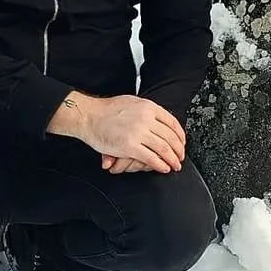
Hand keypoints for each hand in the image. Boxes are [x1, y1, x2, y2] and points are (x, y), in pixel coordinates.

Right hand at [49, 93, 184, 172]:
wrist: (89, 115)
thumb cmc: (106, 110)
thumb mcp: (132, 102)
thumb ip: (147, 110)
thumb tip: (159, 119)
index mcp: (149, 107)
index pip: (172, 123)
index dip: (180, 136)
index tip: (182, 144)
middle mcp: (146, 118)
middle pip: (170, 137)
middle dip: (178, 150)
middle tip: (180, 157)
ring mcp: (138, 132)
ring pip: (164, 148)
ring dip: (172, 159)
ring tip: (174, 165)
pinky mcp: (130, 146)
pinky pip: (151, 158)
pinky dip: (160, 165)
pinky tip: (163, 168)